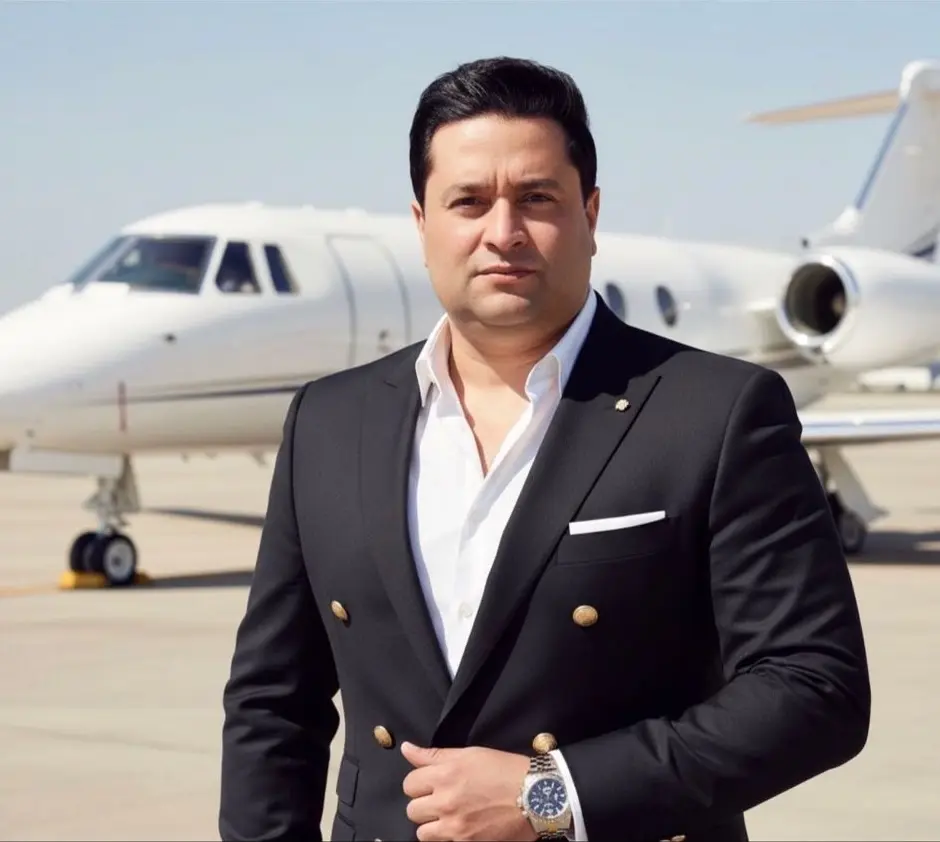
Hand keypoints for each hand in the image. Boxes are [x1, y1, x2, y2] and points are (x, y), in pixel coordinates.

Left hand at [401, 741, 536, 840]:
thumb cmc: (505, 770)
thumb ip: (433, 755)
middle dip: (424, 805)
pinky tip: (460, 828)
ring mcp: (455, 828)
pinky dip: (447, 838)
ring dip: (433, 825)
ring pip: (422, 833)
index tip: (432, 783)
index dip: (420, 783)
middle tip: (442, 800)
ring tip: (450, 817)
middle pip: (412, 810)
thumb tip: (406, 749)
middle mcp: (446, 802)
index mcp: (446, 775)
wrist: (536, 795)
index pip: (409, 784)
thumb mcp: (469, 754)